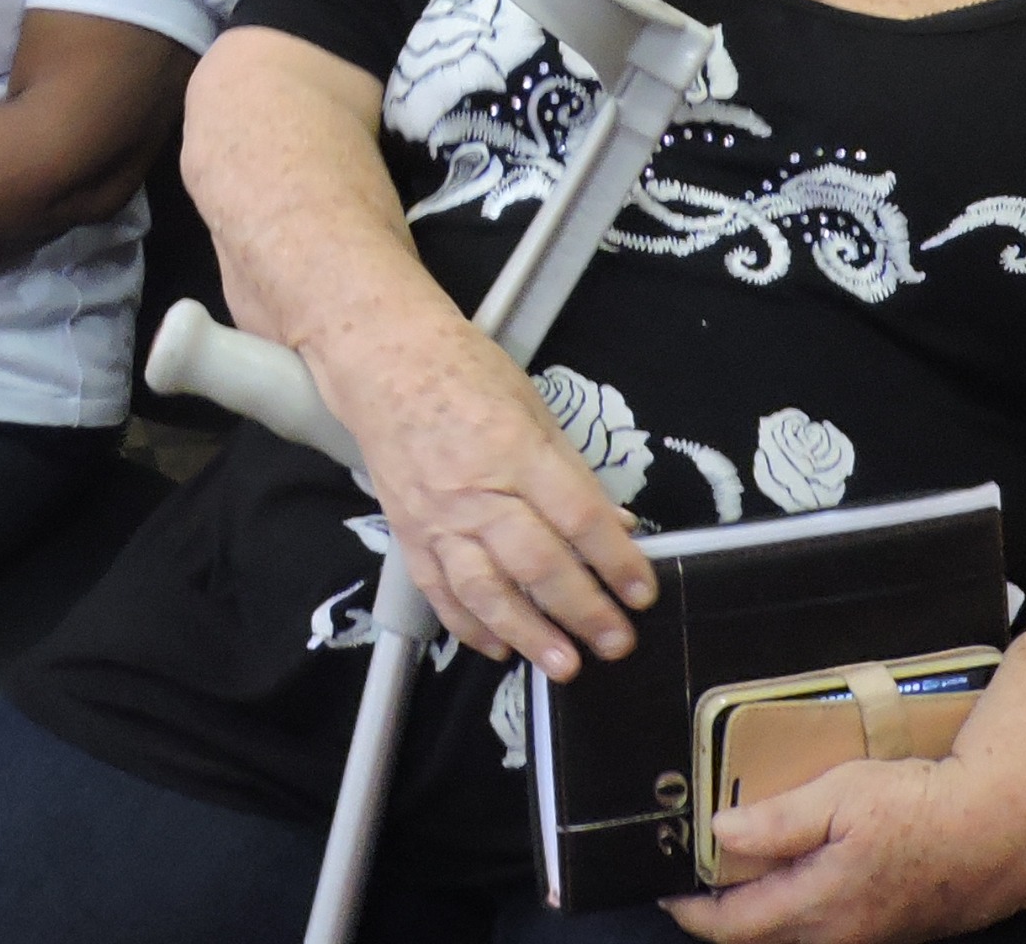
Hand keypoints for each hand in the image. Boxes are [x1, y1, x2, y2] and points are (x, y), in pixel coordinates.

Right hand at [339, 314, 655, 675]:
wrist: (383, 360)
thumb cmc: (464, 372)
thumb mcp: (533, 406)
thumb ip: (571, 472)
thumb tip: (615, 526)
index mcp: (515, 448)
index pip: (577, 515)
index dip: (616, 559)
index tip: (642, 592)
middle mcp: (476, 490)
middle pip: (536, 562)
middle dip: (581, 609)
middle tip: (616, 643)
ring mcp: (438, 517)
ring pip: (486, 589)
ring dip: (528, 633)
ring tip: (564, 665)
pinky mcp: (409, 534)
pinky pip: (440, 591)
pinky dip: (469, 625)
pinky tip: (500, 648)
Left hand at [667, 754, 1025, 943]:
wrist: (1000, 831)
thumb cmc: (922, 809)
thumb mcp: (841, 796)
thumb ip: (777, 821)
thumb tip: (720, 833)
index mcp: (817, 907)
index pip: (733, 925)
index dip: (692, 910)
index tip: (666, 890)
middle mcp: (839, 935)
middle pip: (760, 937)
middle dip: (723, 914)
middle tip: (697, 877)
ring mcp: (867, 936)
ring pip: (795, 934)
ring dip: (762, 910)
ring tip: (742, 870)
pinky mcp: (890, 927)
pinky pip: (827, 927)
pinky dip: (800, 906)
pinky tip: (801, 872)